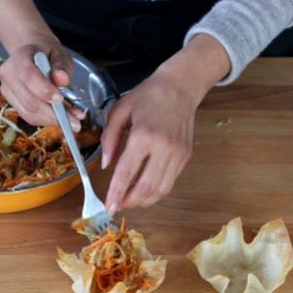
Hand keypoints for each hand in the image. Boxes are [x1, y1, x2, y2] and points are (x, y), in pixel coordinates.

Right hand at [0, 35, 84, 129]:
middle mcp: (9, 74)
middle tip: (75, 120)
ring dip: (52, 120)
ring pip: (29, 113)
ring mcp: (8, 90)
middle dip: (53, 114)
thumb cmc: (47, 54)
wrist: (32, 54)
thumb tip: (62, 79)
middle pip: (29, 101)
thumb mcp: (59, 54)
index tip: (61, 99)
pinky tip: (62, 119)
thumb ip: (62, 65)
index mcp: (19, 57)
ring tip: (73, 119)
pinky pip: (30, 117)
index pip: (28, 76)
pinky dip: (47, 120)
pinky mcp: (12, 103)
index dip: (44, 90)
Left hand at [102, 70, 196, 212]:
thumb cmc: (148, 95)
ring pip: (160, 190)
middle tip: (117, 206)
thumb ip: (109, 138)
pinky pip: (169, 182)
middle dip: (129, 202)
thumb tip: (106, 165)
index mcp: (143, 135)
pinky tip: (143, 190)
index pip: (127, 172)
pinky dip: (155, 192)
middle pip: (146, 187)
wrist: (181, 86)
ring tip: (129, 201)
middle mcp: (164, 147)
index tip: (108, 207)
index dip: (116, 193)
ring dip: (143, 201)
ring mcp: (178, 154)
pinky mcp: (186, 157)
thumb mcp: (120, 110)